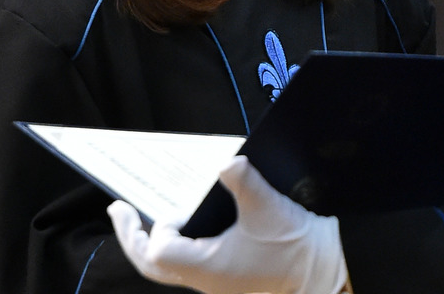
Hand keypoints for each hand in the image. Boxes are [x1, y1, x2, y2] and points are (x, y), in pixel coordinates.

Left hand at [108, 155, 347, 293]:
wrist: (324, 271)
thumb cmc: (294, 246)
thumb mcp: (267, 207)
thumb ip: (242, 180)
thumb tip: (227, 161)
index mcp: (207, 268)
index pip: (158, 252)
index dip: (161, 227)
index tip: (180, 210)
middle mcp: (206, 280)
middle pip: (152, 266)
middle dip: (131, 236)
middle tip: (118, 210)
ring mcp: (217, 283)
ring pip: (170, 268)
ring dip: (155, 242)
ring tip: (146, 217)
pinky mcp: (230, 278)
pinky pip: (192, 264)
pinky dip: (181, 245)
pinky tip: (192, 224)